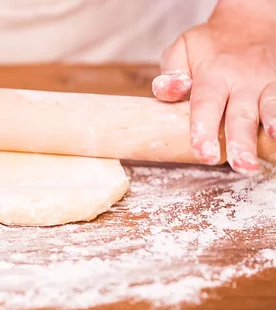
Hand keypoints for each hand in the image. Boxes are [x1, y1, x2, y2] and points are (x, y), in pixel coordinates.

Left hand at [152, 0, 275, 175]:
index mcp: (212, 76)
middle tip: (241, 167)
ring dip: (273, 126)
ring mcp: (267, 82)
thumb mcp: (182, 49)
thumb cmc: (209, 45)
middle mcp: (242, 81)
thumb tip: (166, 91)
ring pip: (270, 108)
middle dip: (241, 142)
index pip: (206, 106)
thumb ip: (171, 72)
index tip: (205, 154)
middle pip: (241, 116)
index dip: (204, 131)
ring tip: (271, 143)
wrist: (250, 21)